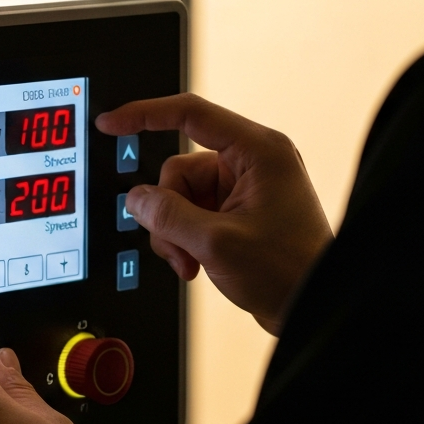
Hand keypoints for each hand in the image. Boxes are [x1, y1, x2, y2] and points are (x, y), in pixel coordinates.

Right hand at [96, 94, 332, 334]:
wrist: (311, 308)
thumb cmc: (290, 271)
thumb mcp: (217, 243)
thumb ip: (168, 216)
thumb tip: (136, 199)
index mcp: (257, 151)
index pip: (190, 115)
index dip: (144, 115)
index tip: (111, 123)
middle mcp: (250, 164)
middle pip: (176, 171)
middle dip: (168, 213)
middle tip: (180, 247)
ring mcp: (241, 189)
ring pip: (177, 198)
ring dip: (174, 233)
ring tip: (192, 261)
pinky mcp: (233, 212)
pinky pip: (188, 216)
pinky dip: (183, 241)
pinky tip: (197, 262)